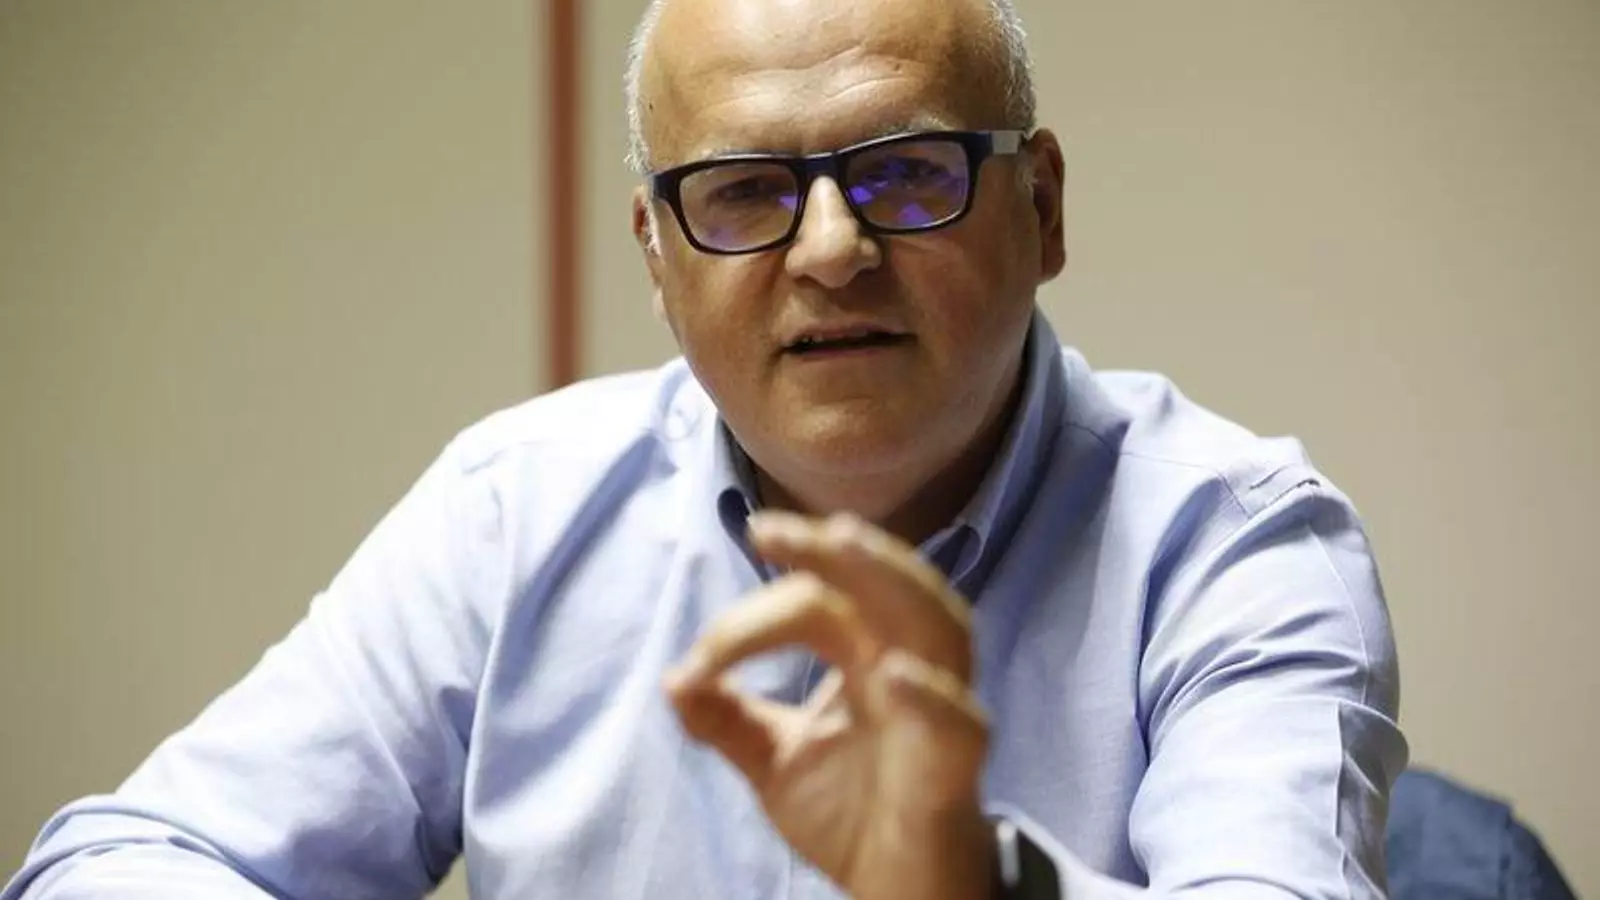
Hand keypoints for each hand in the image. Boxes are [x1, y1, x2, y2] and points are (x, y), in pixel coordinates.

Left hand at [665, 510, 994, 899]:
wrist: (900, 892)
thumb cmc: (854, 812)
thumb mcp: (775, 762)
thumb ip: (728, 720)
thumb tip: (672, 682)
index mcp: (866, 655)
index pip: (817, 602)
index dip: (750, 620)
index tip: (698, 662)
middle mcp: (906, 667)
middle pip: (887, 586)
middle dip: (832, 550)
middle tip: (768, 530)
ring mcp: (937, 713)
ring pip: (936, 626)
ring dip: (892, 580)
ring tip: (843, 543)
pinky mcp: (953, 771)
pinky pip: (958, 725)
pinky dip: (931, 697)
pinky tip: (893, 673)